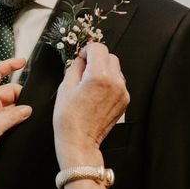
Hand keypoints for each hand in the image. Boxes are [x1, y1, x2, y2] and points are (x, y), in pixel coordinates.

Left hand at [0, 58, 31, 181]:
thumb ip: (12, 117)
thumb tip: (28, 109)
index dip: (9, 64)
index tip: (23, 62)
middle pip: (9, 91)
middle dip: (22, 96)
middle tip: (33, 108)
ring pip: (12, 107)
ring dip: (21, 111)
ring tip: (29, 120)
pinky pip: (10, 119)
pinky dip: (18, 121)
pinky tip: (24, 128)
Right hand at [53, 43, 129, 167]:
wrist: (79, 141)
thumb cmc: (69, 118)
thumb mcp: (65, 86)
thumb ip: (75, 67)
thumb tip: (81, 59)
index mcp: (99, 76)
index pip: (99, 48)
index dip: (87, 50)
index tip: (81, 57)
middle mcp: (114, 82)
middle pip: (110, 56)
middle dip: (96, 59)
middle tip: (84, 70)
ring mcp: (122, 92)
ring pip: (116, 69)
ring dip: (104, 70)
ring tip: (90, 84)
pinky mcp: (124, 101)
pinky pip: (118, 83)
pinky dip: (109, 82)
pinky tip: (96, 93)